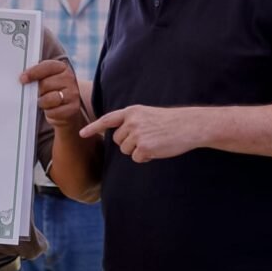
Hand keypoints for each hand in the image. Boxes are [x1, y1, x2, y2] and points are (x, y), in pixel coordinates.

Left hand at [21, 60, 79, 127]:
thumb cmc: (51, 91)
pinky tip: (51, 110)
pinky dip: (49, 113)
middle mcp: (70, 78)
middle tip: (38, 94)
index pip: (47, 66)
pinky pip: (54, 111)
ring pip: (49, 99)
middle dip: (38, 91)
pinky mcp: (74, 108)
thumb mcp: (45, 79)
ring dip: (43, 102)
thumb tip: (22, 79)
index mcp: (62, 67)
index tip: (22, 79)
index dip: (33, 72)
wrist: (66, 108)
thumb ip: (36, 75)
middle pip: (45, 84)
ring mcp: (73, 93)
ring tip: (44, 102)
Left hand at [80, 105, 200, 162]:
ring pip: (126, 151)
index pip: (108, 120)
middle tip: (148, 138)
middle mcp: (131, 121)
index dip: (94, 128)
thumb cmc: (170, 122)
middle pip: (118, 140)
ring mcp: (137, 134)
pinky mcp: (144, 147)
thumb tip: (118, 137)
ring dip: (138, 151)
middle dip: (129, 143)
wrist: (189, 125)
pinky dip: (145, 158)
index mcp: (132, 112)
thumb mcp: (148, 115)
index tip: (81, 134)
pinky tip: (157, 149)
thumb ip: (132, 122)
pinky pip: (136, 158)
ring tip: (154, 142)